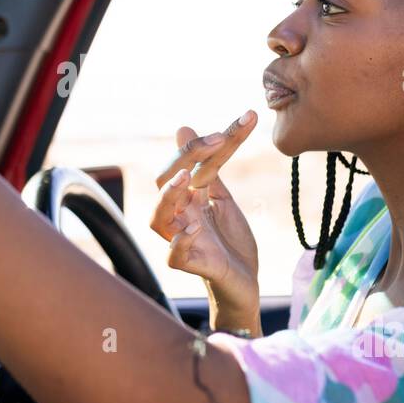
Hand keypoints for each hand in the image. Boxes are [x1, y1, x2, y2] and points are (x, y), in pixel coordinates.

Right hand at [150, 111, 259, 332]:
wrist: (244, 282)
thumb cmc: (229, 241)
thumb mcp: (221, 197)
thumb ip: (208, 166)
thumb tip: (183, 126)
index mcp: (187, 197)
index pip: (188, 162)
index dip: (209, 140)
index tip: (245, 119)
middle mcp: (179, 216)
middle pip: (165, 183)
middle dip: (185, 158)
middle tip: (215, 139)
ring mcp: (182, 240)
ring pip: (158, 218)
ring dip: (169, 197)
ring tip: (186, 179)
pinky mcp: (191, 265)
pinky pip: (174, 255)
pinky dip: (180, 242)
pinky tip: (193, 229)